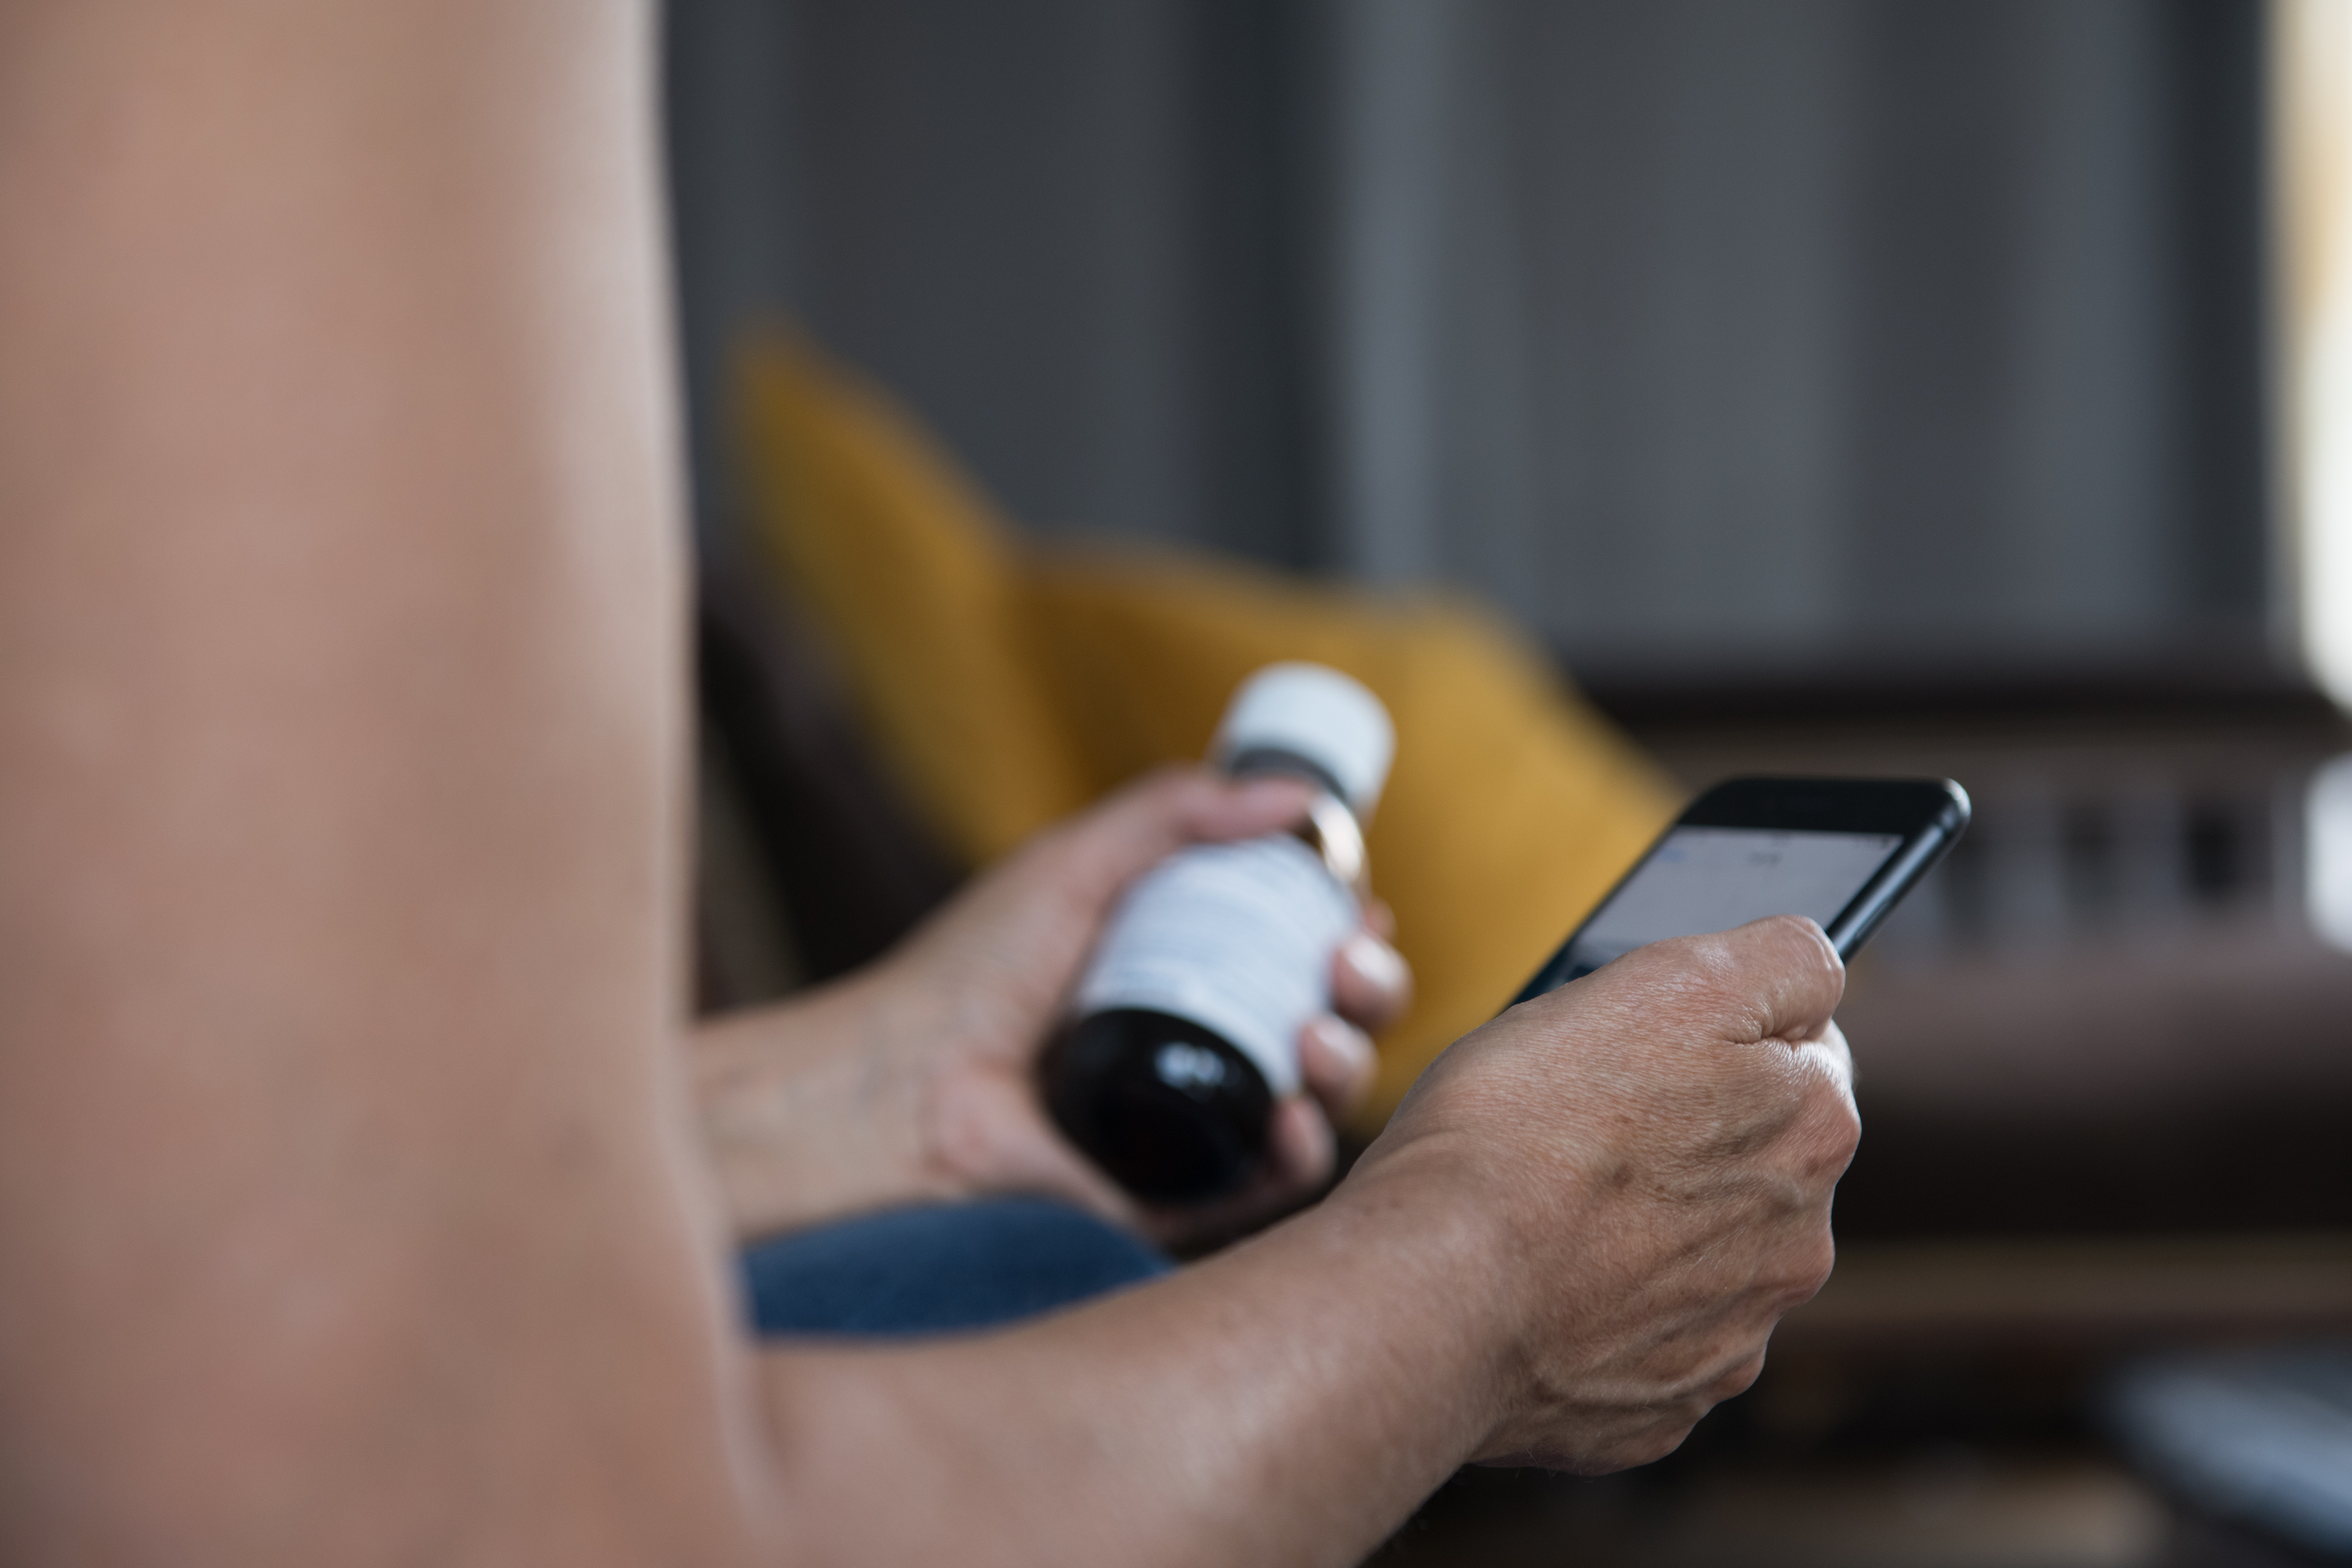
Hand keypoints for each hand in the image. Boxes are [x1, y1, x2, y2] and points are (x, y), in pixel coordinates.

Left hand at [694, 768, 1411, 1248]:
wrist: (890, 1088)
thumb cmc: (966, 972)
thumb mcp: (1075, 864)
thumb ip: (1176, 813)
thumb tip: (1300, 794)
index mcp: (1184, 975)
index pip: (1302, 955)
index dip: (1350, 934)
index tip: (1359, 907)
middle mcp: (1197, 1053)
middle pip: (1330, 1026)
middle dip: (1370, 993)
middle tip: (1351, 965)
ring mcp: (1189, 1132)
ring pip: (1314, 1108)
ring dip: (1347, 1067)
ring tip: (1317, 1036)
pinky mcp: (1170, 1206)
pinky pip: (1263, 1195)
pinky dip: (1301, 1160)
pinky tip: (1297, 1120)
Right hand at [1338, 915, 1858, 1472]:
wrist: (1434, 1291)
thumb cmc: (1522, 1123)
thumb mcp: (1663, 980)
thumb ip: (1776, 958)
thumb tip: (1821, 963)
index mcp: (1813, 1125)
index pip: (1803, 1047)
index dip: (1713, 1032)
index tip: (1643, 1043)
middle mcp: (1798, 1242)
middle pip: (1752, 1157)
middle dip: (1686, 1133)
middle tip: (1578, 1119)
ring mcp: (1732, 1336)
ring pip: (1701, 1253)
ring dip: (1645, 1226)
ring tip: (1544, 1207)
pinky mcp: (1664, 1407)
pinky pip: (1645, 1340)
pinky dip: (1603, 1312)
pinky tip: (1543, 1285)